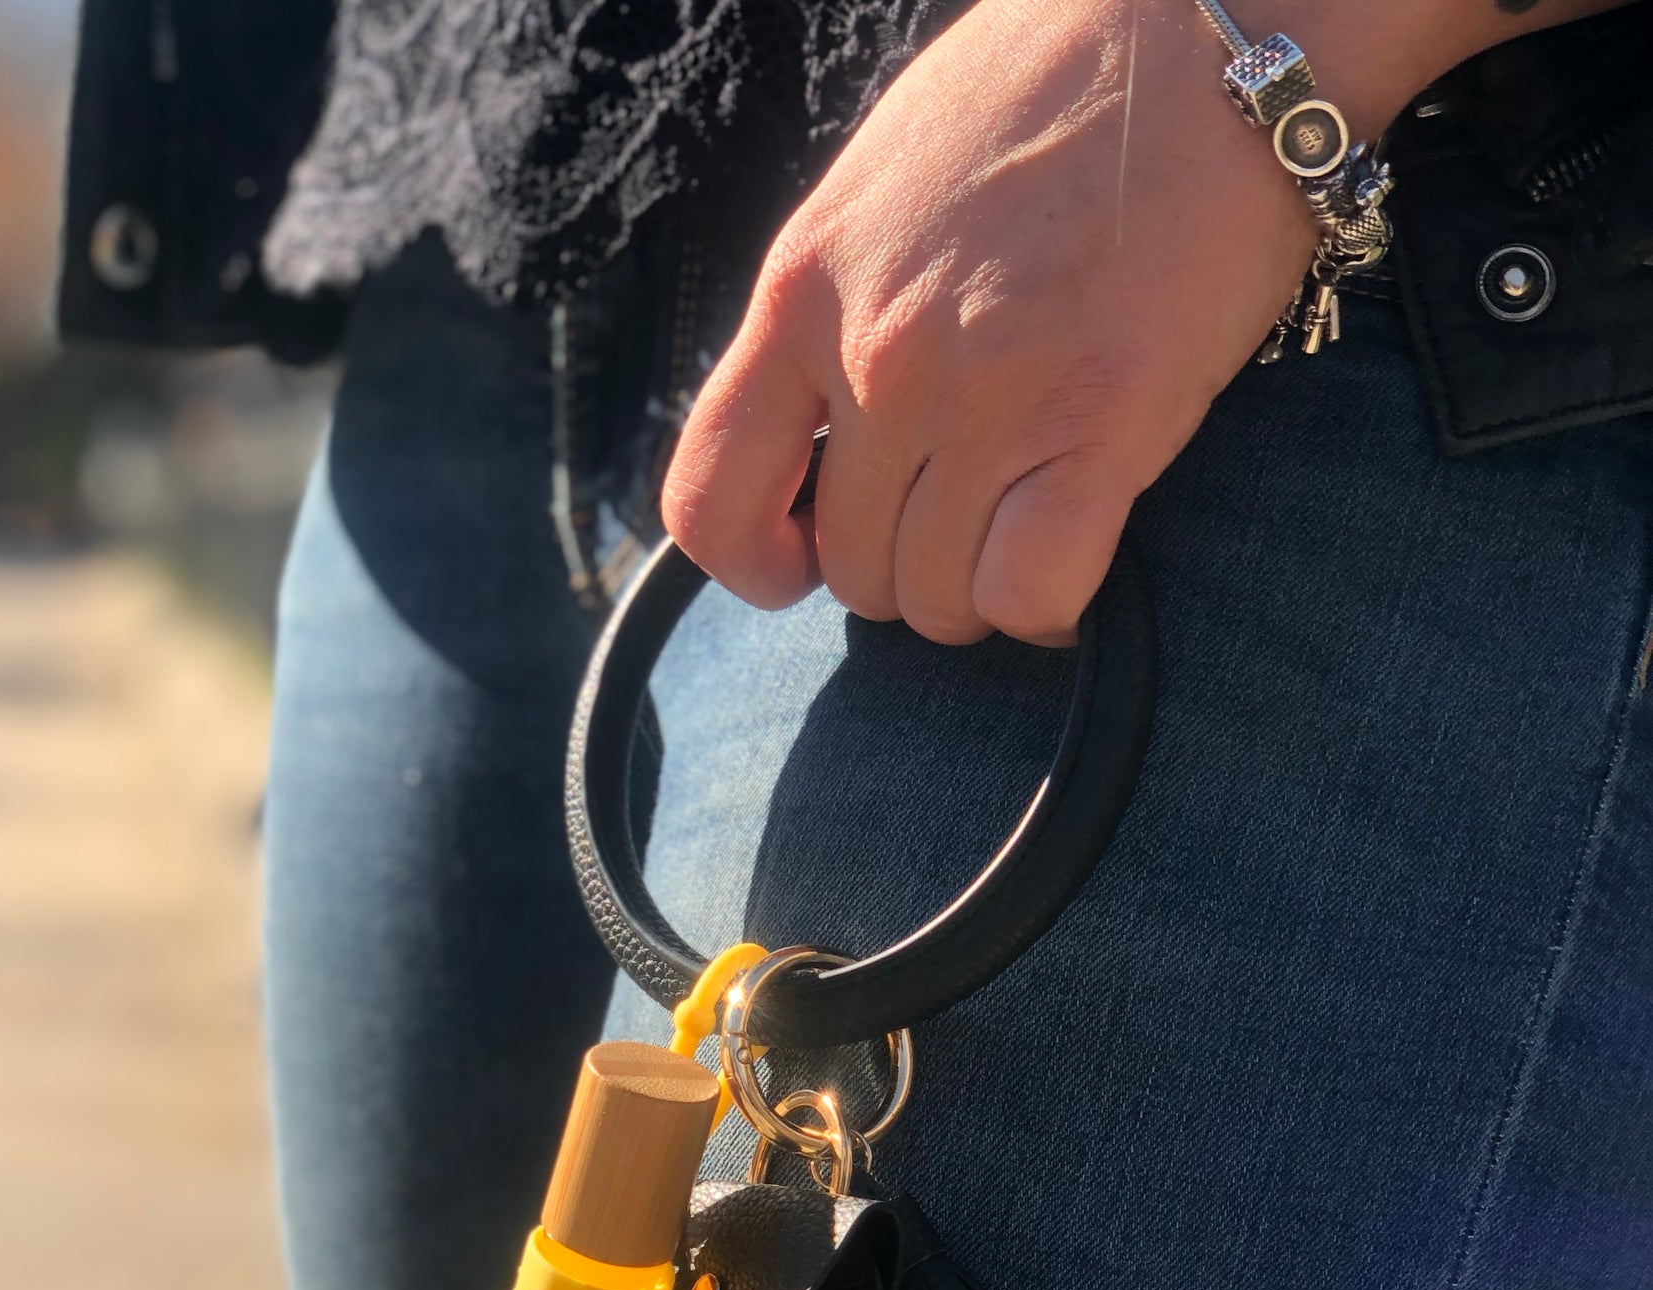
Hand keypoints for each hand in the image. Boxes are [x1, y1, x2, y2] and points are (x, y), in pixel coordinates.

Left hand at [660, 0, 1556, 644]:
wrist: (1205, 21)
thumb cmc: (1043, 94)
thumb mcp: (873, 192)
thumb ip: (827, 316)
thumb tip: (813, 437)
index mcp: (803, 293)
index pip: (709, 498)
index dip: (752, 562)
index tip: (797, 560)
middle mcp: (881, 359)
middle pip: (850, 567)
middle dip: (899, 569)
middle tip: (957, 518)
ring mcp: (990, 397)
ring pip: (936, 598)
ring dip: (972, 594)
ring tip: (1017, 530)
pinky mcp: (1104, 424)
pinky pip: (1029, 591)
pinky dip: (1042, 607)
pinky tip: (1068, 563)